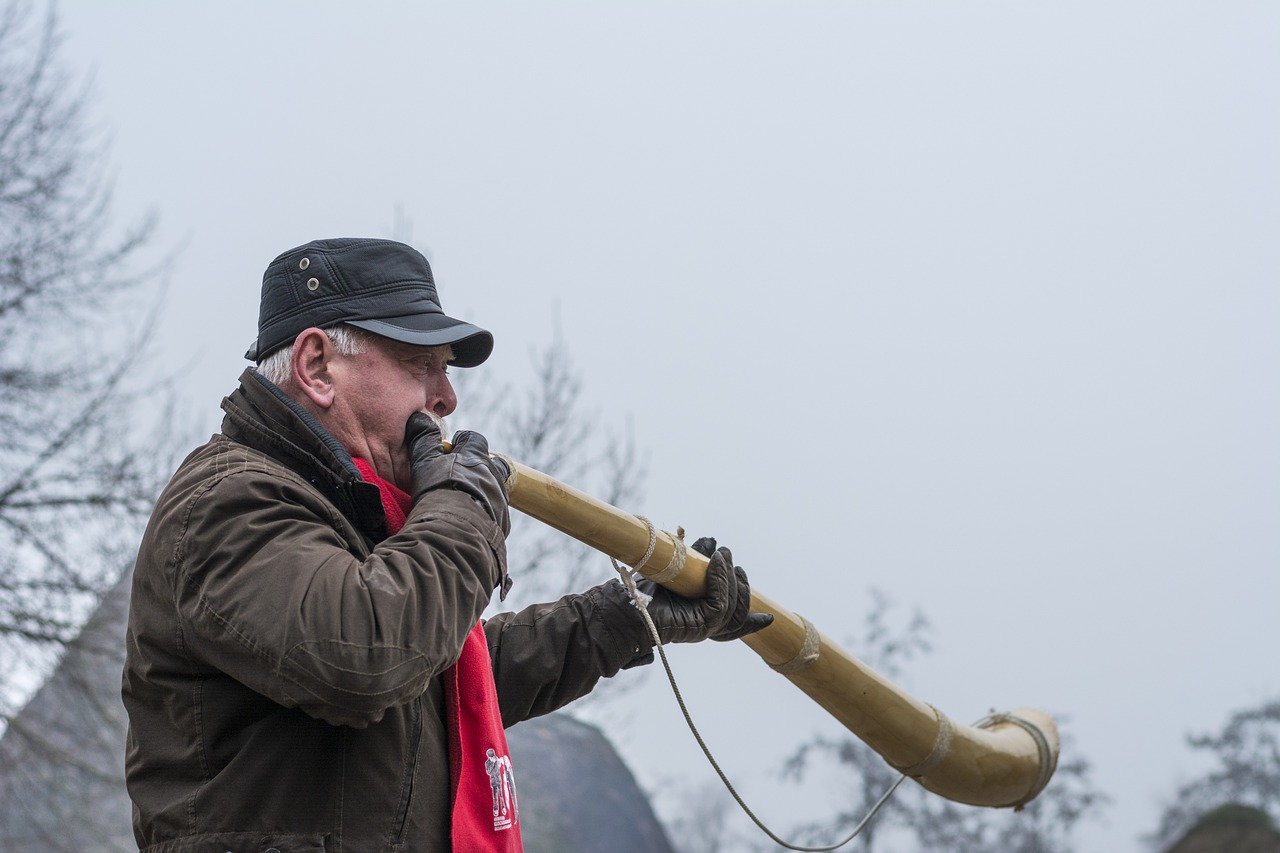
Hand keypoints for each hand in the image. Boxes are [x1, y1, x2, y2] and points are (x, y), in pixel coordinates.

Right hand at [404, 413, 510, 535]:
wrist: (456, 532)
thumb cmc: (438, 493)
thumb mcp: (424, 463)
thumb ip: (423, 440)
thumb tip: (419, 418)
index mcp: (474, 456)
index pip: (474, 438)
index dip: (462, 441)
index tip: (452, 448)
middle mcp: (492, 474)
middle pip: (490, 463)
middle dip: (477, 466)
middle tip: (460, 476)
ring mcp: (499, 497)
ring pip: (493, 488)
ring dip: (481, 490)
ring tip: (462, 502)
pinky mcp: (502, 520)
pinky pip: (495, 512)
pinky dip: (484, 513)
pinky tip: (469, 521)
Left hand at [636, 537, 772, 643]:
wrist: (625, 606)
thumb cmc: (644, 590)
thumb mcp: (678, 572)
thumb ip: (696, 565)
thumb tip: (711, 543)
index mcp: (699, 619)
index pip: (733, 625)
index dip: (751, 621)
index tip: (767, 618)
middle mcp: (704, 626)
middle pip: (738, 610)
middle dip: (740, 583)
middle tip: (728, 556)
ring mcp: (704, 627)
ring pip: (733, 603)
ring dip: (730, 575)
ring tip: (722, 553)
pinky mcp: (701, 624)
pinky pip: (721, 602)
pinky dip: (721, 578)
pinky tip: (715, 559)